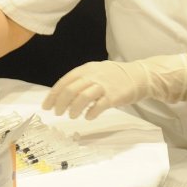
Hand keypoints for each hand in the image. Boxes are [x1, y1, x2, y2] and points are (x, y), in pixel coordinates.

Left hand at [43, 54, 186, 119]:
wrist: (140, 76)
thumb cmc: (116, 76)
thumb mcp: (97, 72)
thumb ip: (82, 81)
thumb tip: (64, 95)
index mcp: (87, 69)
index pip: (64, 81)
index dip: (53, 95)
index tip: (46, 106)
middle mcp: (94, 75)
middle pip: (70, 90)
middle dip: (60, 103)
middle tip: (58, 113)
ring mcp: (104, 85)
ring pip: (82, 98)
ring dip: (73, 109)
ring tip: (72, 116)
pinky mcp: (114, 96)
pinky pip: (98, 106)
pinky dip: (90, 113)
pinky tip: (88, 117)